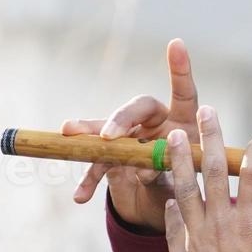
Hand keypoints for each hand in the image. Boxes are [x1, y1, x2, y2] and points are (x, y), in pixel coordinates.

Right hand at [60, 38, 199, 233]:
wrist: (163, 207)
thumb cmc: (181, 189)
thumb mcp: (178, 184)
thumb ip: (162, 174)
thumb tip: (143, 169)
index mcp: (182, 124)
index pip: (183, 94)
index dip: (180, 70)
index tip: (176, 43)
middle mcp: (155, 124)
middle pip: (136, 109)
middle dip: (120, 118)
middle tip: (109, 134)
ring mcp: (131, 139)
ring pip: (108, 131)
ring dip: (88, 133)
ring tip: (68, 132)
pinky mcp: (113, 158)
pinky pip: (98, 165)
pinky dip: (89, 181)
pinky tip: (80, 196)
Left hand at [163, 105, 251, 251]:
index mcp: (249, 223)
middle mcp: (220, 225)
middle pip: (214, 172)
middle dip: (211, 138)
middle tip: (206, 112)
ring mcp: (196, 239)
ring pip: (184, 190)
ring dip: (179, 161)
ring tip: (173, 137)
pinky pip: (174, 223)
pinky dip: (172, 206)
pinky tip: (171, 195)